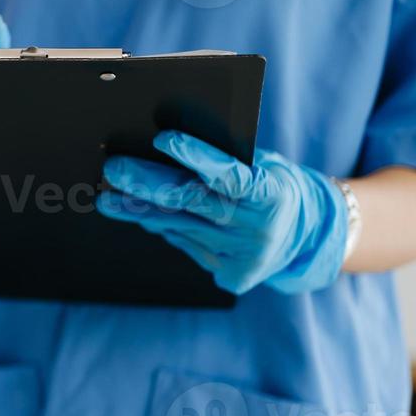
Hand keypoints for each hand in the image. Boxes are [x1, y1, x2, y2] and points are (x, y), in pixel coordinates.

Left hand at [97, 131, 347, 294]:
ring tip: (109, 197)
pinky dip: (166, 228)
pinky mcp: (232, 277)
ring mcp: (244, 257)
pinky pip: (187, 245)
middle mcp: (259, 230)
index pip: (230, 174)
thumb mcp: (266, 169)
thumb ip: (229, 162)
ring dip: (139, 211)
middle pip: (191, 203)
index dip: (197, 156)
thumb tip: (166, 152)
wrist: (307, 237)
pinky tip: (143, 217)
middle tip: (113, 169)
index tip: (162, 139)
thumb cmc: (273, 189)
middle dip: (146, 184)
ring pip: (180, 228)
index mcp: (274, 196)